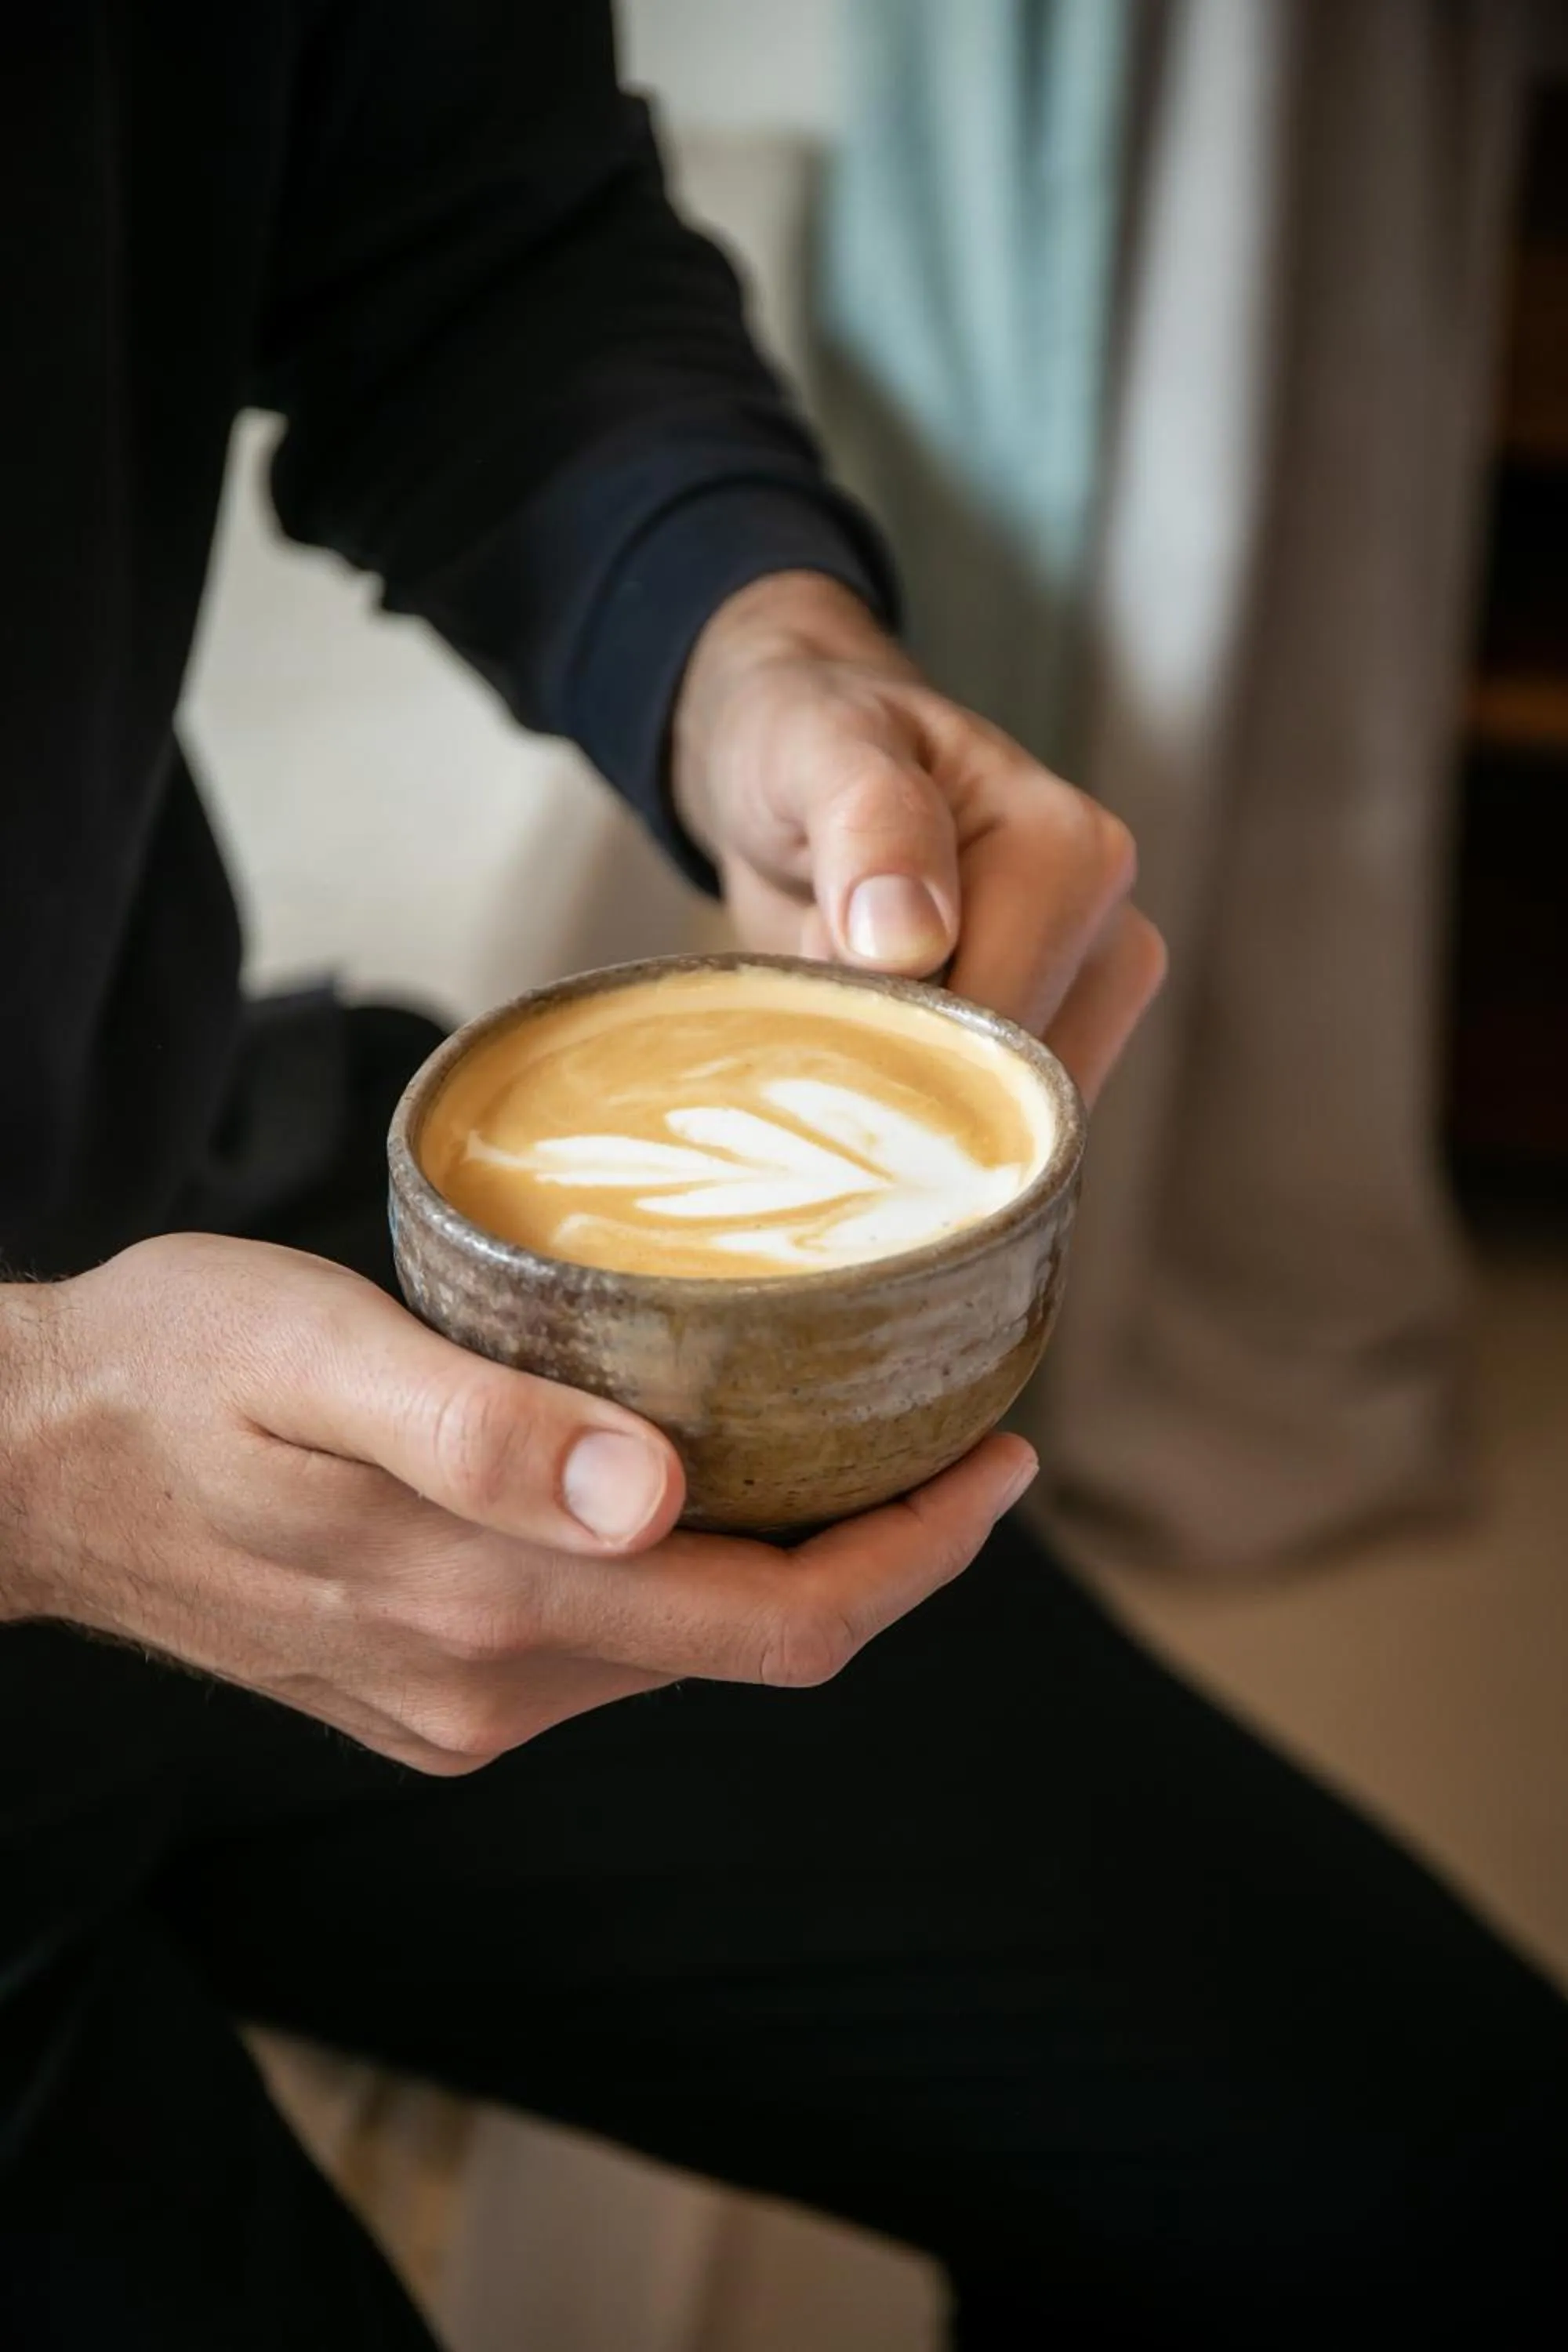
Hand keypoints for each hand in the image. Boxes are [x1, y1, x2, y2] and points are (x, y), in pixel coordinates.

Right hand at [0, 1236, 1036, 1772]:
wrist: (24, 1465)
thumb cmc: (167, 1369)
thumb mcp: (313, 1360)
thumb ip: (479, 1432)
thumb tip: (655, 1493)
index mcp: (487, 1603)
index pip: (776, 1623)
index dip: (915, 1557)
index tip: (1005, 1461)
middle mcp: (492, 1682)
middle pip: (751, 1641)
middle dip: (878, 1551)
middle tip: (955, 1425)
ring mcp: (458, 1705)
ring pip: (681, 1645)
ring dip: (778, 1558)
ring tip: (837, 1430)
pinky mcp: (426, 1696)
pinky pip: (604, 1648)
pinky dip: (680, 1574)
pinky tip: (683, 1481)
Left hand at [675, 573, 1165, 1102]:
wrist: (805, 776)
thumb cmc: (813, 751)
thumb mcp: (815, 750)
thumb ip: (868, 824)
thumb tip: (911, 939)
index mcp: (1074, 853)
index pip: (997, 1020)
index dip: (892, 1035)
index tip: (815, 987)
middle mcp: (1115, 932)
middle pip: (1011, 1086)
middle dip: (904, 1072)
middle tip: (821, 1000)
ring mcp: (1095, 1002)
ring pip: (1011, 1126)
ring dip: (912, 1099)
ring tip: (850, 1010)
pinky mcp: (1063, 1048)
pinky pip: (1004, 1131)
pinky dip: (930, 1116)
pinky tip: (879, 1045)